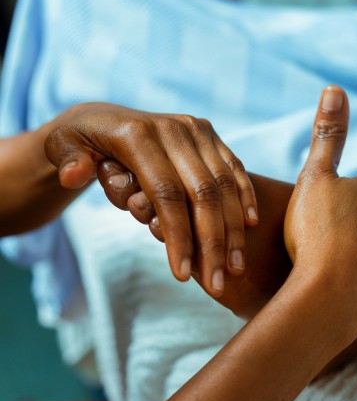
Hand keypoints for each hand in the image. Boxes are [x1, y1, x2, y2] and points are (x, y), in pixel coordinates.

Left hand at [44, 103, 257, 295]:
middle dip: (212, 243)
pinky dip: (244, 197)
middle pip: (202, 193)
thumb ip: (68, 161)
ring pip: (223, 184)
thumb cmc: (79, 142)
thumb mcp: (61, 147)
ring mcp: (195, 130)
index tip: (183, 276)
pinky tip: (251, 228)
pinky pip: (233, 168)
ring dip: (233, 230)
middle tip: (218, 284)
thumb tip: (75, 175)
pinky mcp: (209, 134)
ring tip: (234, 269)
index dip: (178, 236)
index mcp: (139, 134)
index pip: (165, 193)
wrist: (103, 116)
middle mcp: (174, 128)